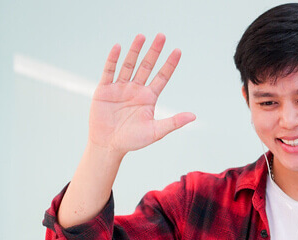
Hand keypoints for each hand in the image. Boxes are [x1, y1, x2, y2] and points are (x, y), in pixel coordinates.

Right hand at [88, 33, 194, 155]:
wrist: (108, 146)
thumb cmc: (133, 140)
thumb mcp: (156, 131)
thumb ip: (174, 122)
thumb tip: (194, 116)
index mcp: (149, 97)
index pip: (162, 76)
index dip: (170, 64)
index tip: (178, 50)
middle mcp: (136, 89)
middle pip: (147, 66)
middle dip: (154, 51)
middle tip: (162, 35)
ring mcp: (120, 88)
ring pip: (129, 65)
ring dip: (135, 51)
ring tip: (142, 36)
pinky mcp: (104, 90)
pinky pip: (109, 71)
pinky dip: (113, 60)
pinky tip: (118, 47)